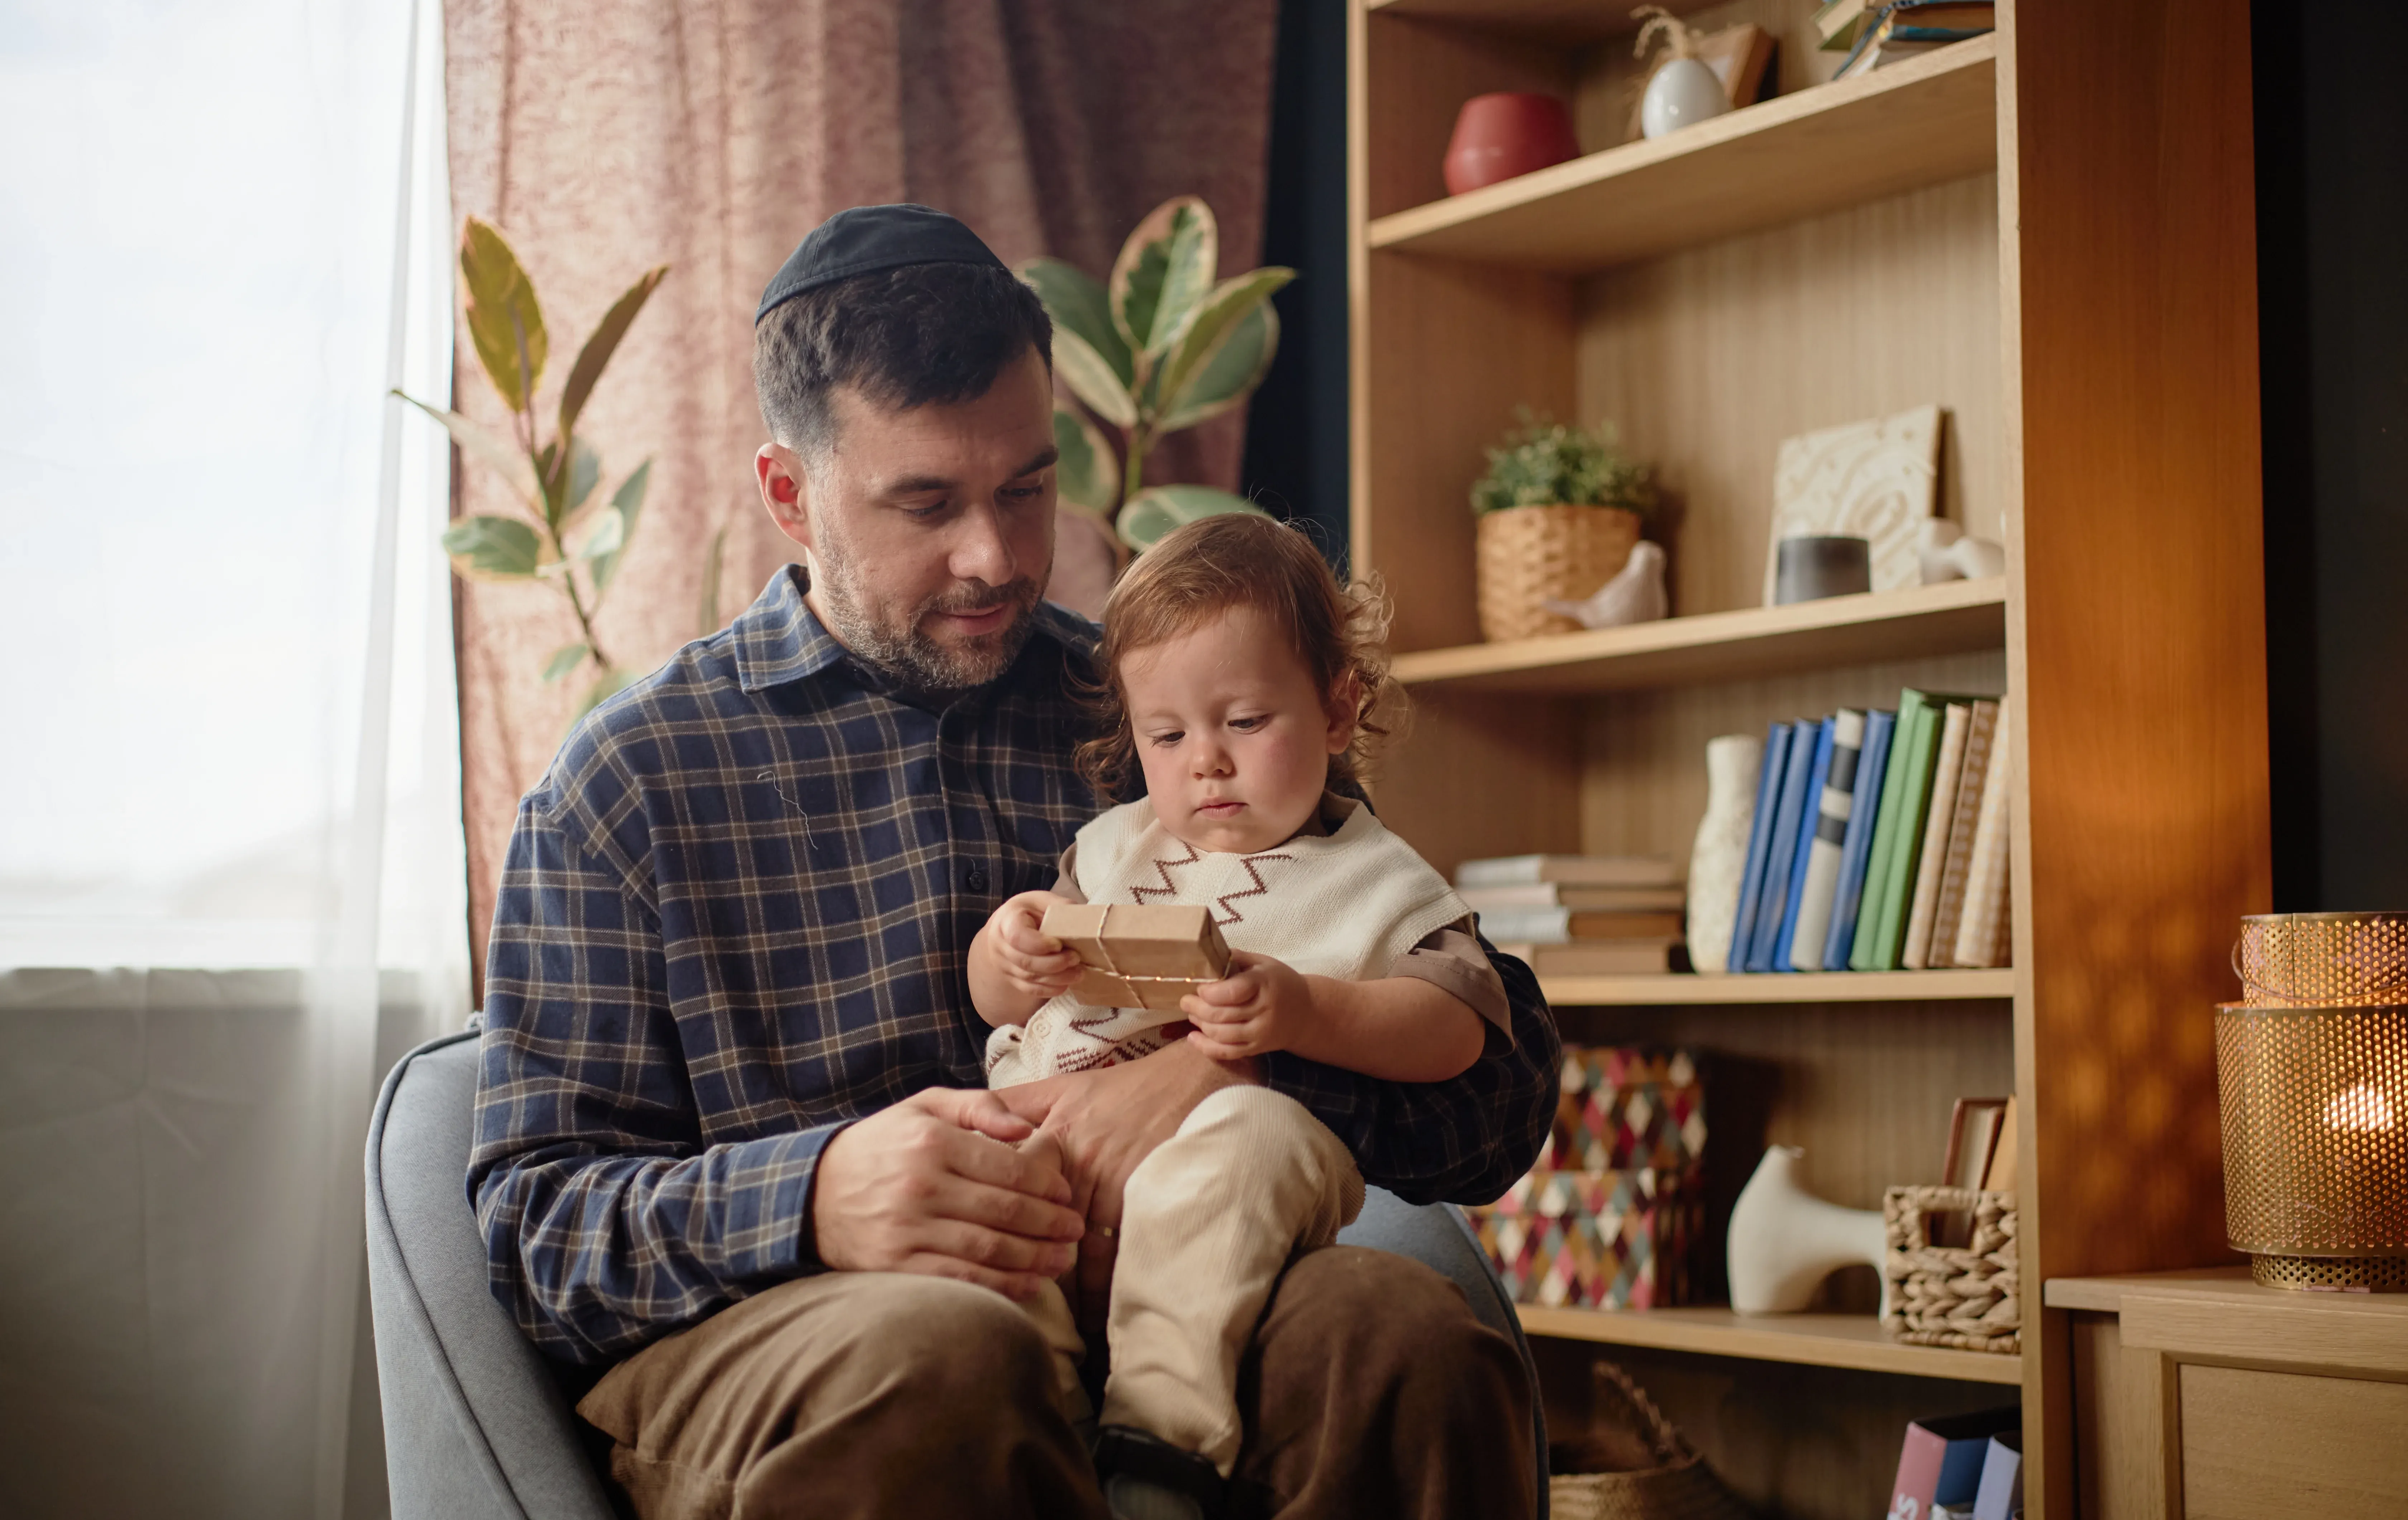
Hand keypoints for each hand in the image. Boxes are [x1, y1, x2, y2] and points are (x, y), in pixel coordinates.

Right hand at [811, 1087, 1085, 1299]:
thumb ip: (978, 1106)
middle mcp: (921, 1185)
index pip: (1007, 1167)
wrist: (814, 1191)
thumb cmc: (883, 1144)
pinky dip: (998, 1286)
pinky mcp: (896, 1265)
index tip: (1066, 1195)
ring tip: (1061, 1261)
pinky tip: (1027, 1285)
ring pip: (986, 1249)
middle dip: (1049, 1224)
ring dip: (1033, 1258)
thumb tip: (1025, 1128)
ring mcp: (907, 1229)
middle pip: (1003, 1211)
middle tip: (1075, 1231)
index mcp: (932, 1142)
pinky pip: (959, 1279)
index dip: (1045, 1185)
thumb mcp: (924, 1107)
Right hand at [985, 891, 1084, 1001]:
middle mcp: (1001, 944)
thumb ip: (1061, 907)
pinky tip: (1066, 984)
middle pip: (1025, 961)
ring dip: (1057, 978)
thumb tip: (1086, 921)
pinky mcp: (1012, 978)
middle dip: (1054, 964)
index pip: (1017, 936)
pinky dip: (1050, 989)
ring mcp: (1004, 964)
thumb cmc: (1030, 912)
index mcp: (1007, 920)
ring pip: (1030, 978)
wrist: (1009, 928)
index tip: (1059, 945)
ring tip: (1079, 973)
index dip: (1039, 944)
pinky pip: (1030, 989)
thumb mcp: (1043, 901)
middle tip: (1076, 959)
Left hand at [996, 1043, 1257, 1329]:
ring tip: (1072, 1331)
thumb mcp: (1060, 1086)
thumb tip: (971, 1125)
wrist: (1188, 1080)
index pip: (1015, 1195)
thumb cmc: (1120, 1087)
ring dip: (1078, 1293)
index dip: (1001, 1233)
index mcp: (1052, 1139)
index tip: (985, 1266)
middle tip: (1022, 1311)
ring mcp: (1113, 1183)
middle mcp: (1078, 1165)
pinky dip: (1113, 1283)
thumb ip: (1012, 1105)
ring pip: (1085, 1250)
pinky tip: (1107, 1312)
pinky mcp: (1143, 1196)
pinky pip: (1122, 1249)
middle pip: (1047, 1232)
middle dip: (1035, 1273)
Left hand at [1180, 950, 1315, 1060]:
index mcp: (1264, 984)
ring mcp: (1261, 1033)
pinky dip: (1207, 1048)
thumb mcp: (1264, 963)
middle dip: (1197, 1008)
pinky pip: (1228, 1052)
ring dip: (1200, 1024)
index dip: (1209, 991)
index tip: (1199, 986)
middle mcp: (1264, 1011)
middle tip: (1184, 1000)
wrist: (1306, 1013)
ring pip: (1222, 1034)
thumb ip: (1237, 958)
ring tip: (1191, 1014)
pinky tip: (1193, 1038)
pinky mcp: (1257, 1048)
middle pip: (1222, 1014)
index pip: (1232, 991)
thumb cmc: (1280, 983)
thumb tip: (1207, 954)